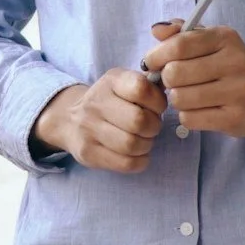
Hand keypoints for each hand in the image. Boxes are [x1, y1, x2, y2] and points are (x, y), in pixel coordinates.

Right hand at [32, 69, 168, 172]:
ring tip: (143, 139)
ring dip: (146, 145)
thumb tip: (175, 91)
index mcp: (110, 81)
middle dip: (154, 127)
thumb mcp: (125, 83)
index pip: (141, 89)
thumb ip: (149, 85)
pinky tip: (137, 153)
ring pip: (132, 144)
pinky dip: (140, 160)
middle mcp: (95, 103)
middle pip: (139, 121)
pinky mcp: (88, 153)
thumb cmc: (111, 102)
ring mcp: (88, 129)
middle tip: (151, 127)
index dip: (157, 102)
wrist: (69, 120)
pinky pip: (126, 163)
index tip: (156, 107)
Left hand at [142, 24, 244, 136]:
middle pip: (175, 73)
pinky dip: (186, 115)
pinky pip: (189, 119)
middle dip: (166, 79)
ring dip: (176, 98)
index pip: (179, 45)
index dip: (156, 55)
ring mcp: (238, 92)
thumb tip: (156, 30)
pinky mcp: (234, 118)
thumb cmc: (226, 65)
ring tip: (187, 94)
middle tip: (173, 80)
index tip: (151, 62)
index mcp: (226, 38)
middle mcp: (236, 63)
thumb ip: (180, 33)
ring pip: (179, 98)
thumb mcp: (208, 41)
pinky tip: (198, 109)